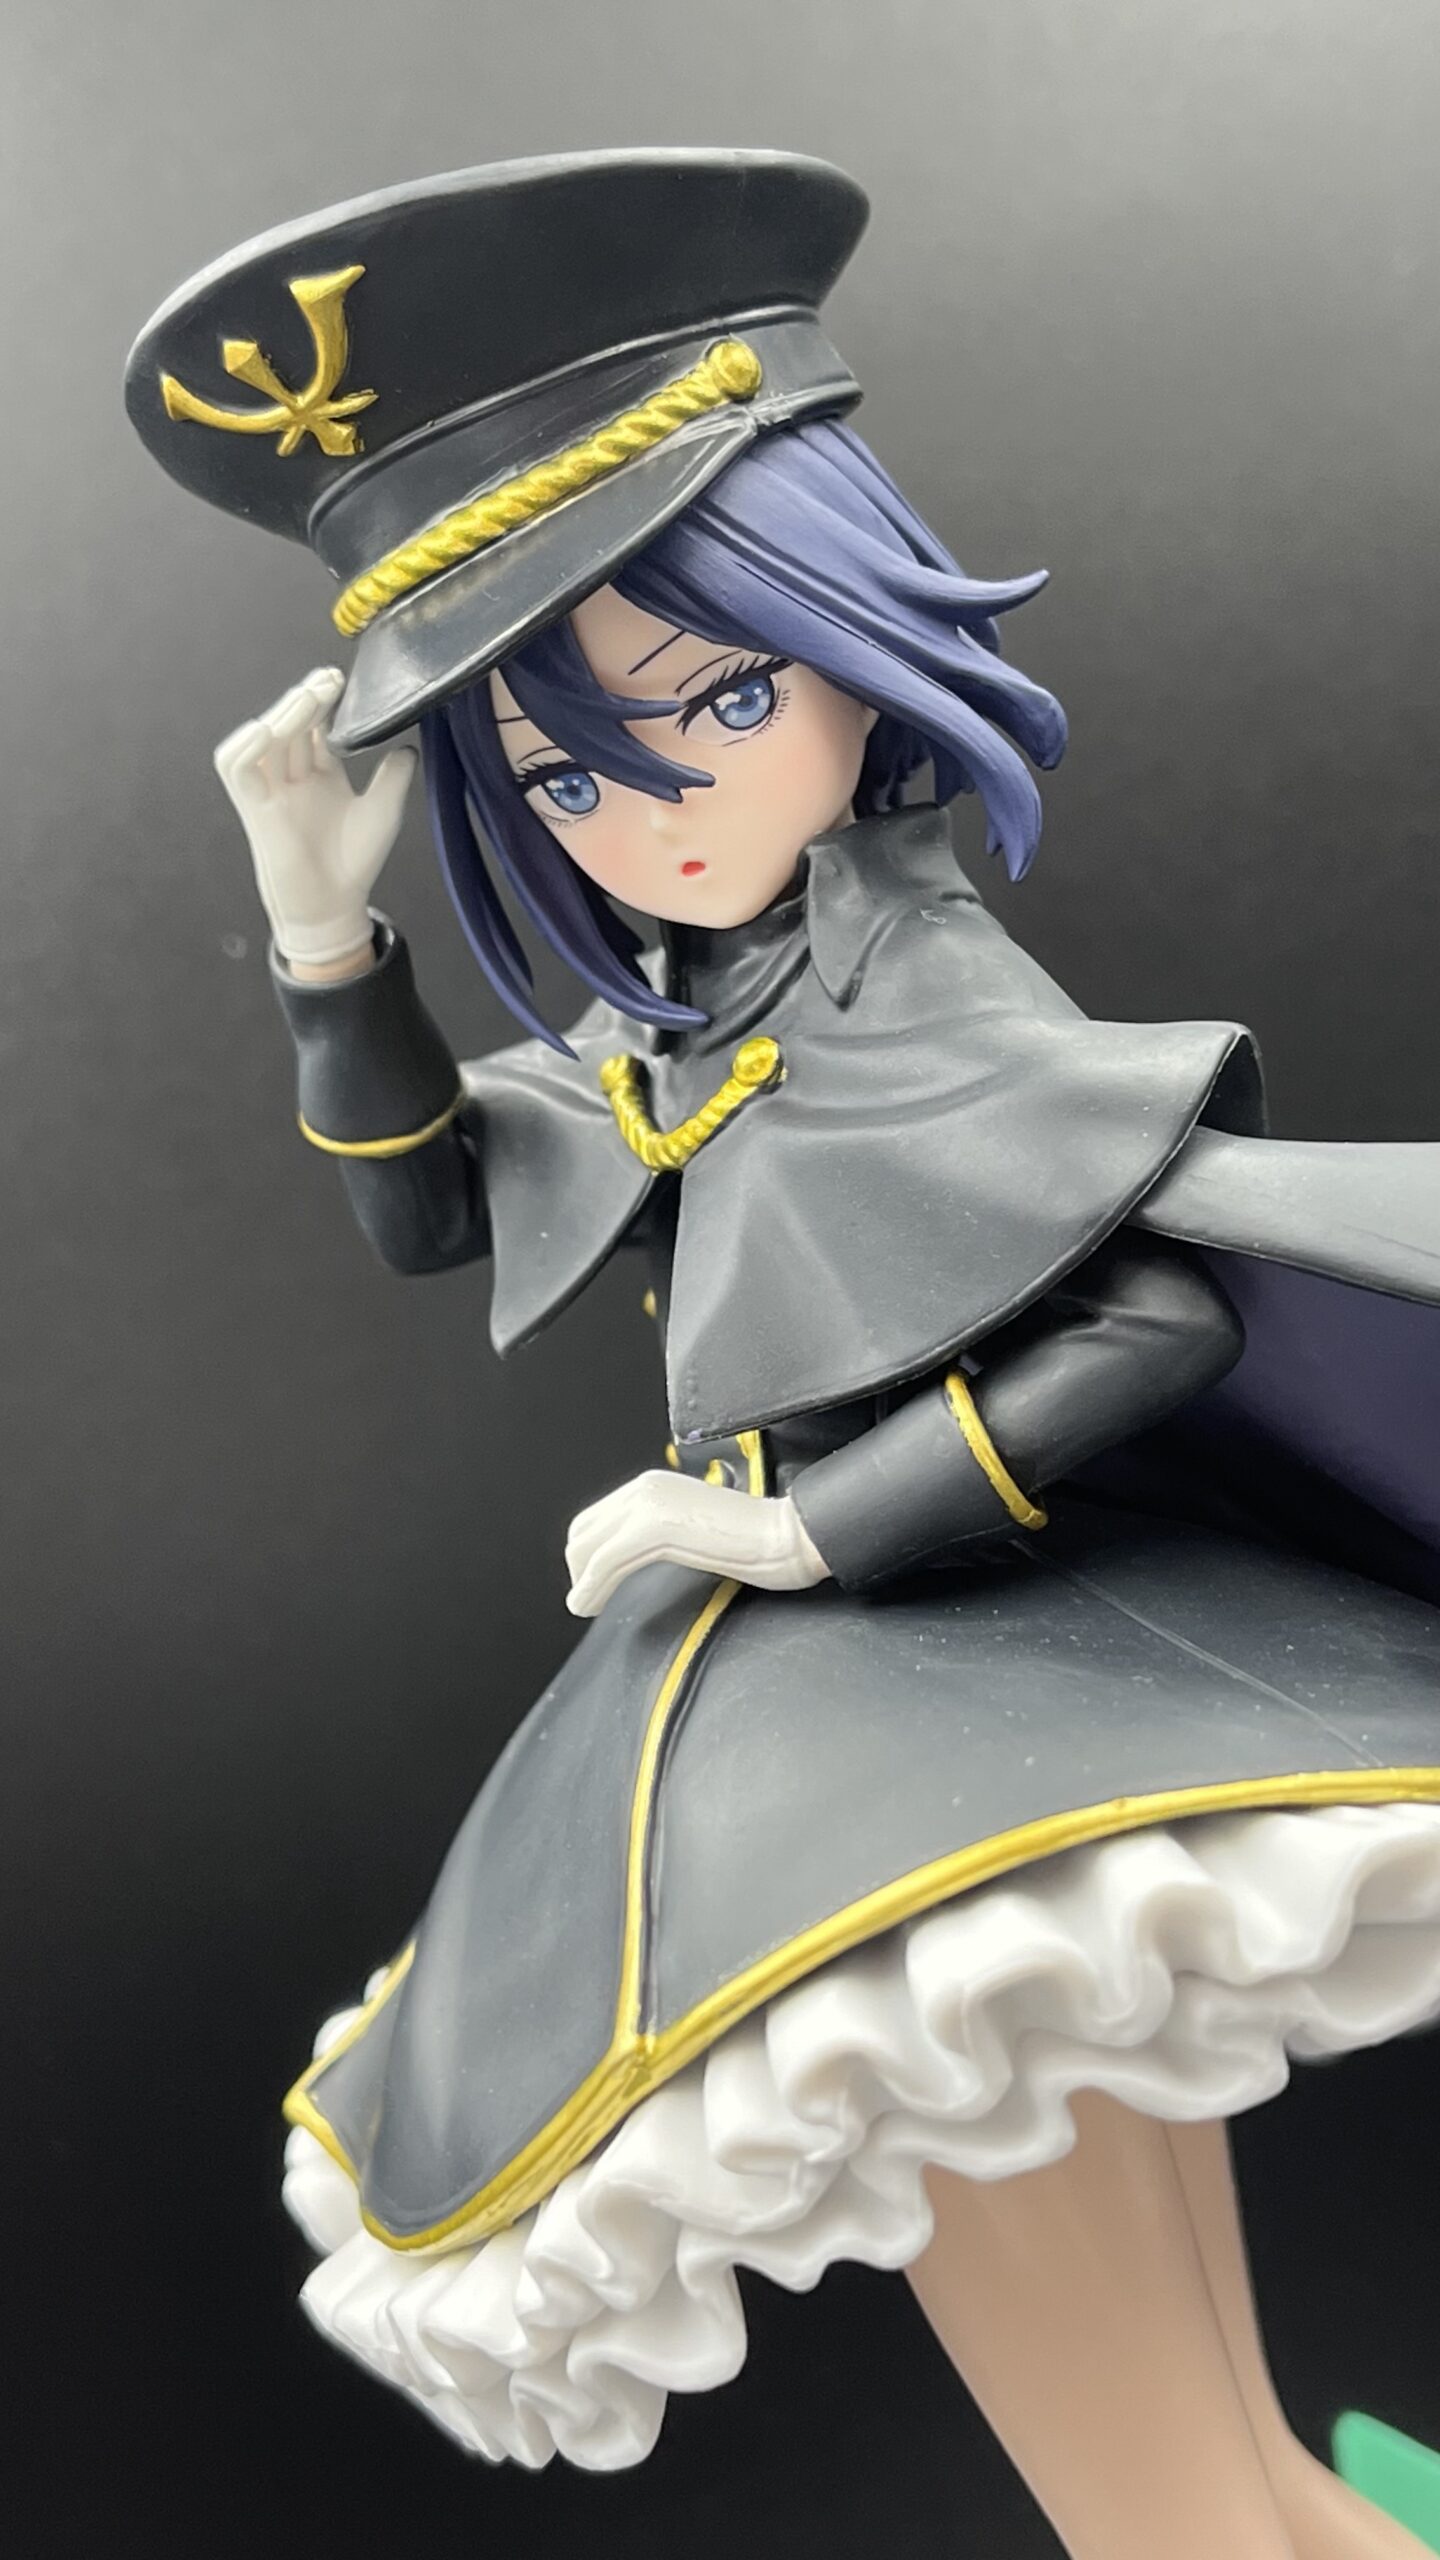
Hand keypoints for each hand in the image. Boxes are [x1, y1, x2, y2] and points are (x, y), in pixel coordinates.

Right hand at [213, 666, 416, 966]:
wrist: (335, 906)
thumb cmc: (353, 862)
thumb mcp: (383, 810)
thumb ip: (393, 776)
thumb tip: (410, 744)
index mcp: (320, 773)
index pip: (315, 725)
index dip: (324, 701)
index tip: (340, 679)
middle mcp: (293, 777)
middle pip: (291, 724)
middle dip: (306, 698)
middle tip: (329, 681)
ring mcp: (272, 791)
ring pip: (264, 738)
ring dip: (282, 714)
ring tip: (308, 699)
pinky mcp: (254, 809)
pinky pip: (237, 769)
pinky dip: (246, 746)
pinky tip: (267, 730)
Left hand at [565, 1470, 829, 1616]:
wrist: (788, 1535)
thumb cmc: (755, 1540)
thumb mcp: (696, 1529)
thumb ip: (666, 1534)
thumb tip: (638, 1558)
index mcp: (654, 1486)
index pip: (597, 1518)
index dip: (586, 1554)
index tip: (590, 1584)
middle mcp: (646, 1487)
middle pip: (586, 1531)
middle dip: (579, 1568)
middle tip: (585, 1600)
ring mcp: (650, 1504)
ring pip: (591, 1547)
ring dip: (582, 1583)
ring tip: (583, 1606)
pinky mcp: (657, 1527)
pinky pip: (607, 1561)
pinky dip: (591, 1586)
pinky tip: (589, 1604)